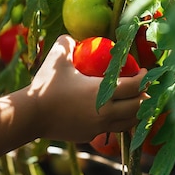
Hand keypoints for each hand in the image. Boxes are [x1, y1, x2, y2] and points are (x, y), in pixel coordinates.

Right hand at [30, 34, 146, 142]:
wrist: (30, 115)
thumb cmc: (45, 86)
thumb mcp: (57, 59)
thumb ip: (67, 43)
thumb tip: (72, 38)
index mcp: (102, 92)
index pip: (135, 86)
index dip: (144, 78)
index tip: (145, 72)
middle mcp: (105, 113)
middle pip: (138, 107)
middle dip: (145, 97)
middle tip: (143, 88)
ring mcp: (98, 127)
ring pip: (128, 123)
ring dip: (135, 112)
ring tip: (134, 103)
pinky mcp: (89, 136)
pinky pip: (110, 130)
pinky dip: (117, 122)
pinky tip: (112, 114)